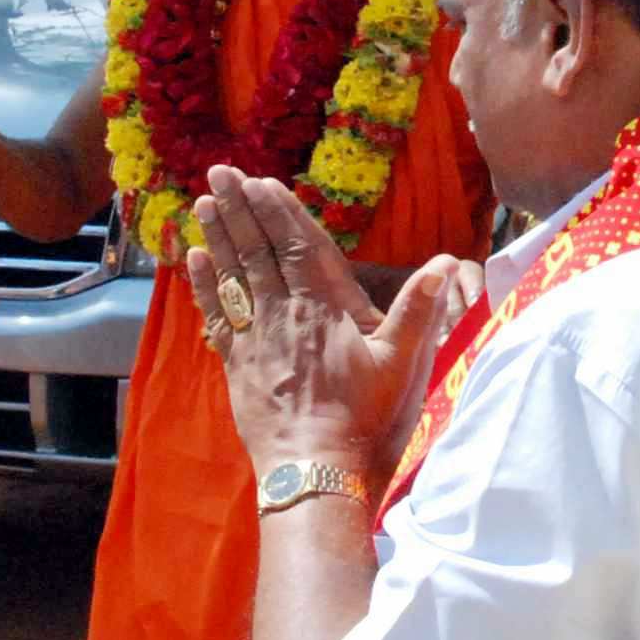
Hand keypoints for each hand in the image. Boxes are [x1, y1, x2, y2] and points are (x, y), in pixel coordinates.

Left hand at [189, 168, 464, 468]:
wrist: (314, 467)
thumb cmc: (362, 417)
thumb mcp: (401, 364)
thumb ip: (419, 310)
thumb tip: (445, 263)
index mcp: (324, 306)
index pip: (299, 245)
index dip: (280, 210)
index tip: (261, 181)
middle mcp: (284, 312)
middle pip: (258, 249)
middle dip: (239, 208)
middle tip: (219, 172)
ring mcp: (257, 337)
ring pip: (233, 274)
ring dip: (219, 235)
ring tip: (203, 202)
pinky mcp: (238, 363)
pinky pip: (217, 314)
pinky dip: (205, 285)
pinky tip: (195, 260)